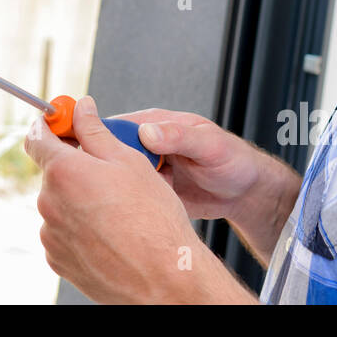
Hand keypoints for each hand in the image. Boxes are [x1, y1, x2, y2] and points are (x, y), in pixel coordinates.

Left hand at [25, 96, 250, 303]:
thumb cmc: (152, 219)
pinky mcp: (58, 260)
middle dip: (75, 168)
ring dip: (79, 200)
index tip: (60, 123)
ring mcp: (51, 235)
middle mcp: (49, 203)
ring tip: (116, 211)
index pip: (36, 137)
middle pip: (53, 173)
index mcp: (63, 171)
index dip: (48, 125)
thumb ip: (95, 131)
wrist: (163, 278)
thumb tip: (81, 108)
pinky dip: (80, 228)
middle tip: (109, 174)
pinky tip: (110, 233)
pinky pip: (64, 233)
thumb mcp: (128, 161)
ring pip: (60, 204)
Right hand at [116, 107, 300, 262]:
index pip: (116, 126)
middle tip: (102, 185)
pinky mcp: (152, 192)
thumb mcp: (209, 145)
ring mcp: (148, 170)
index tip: (90, 153)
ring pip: (117, 177)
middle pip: (110, 153)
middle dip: (103, 168)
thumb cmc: (233, 160)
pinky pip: (131, 197)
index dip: (98, 137)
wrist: (246, 193)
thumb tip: (147, 132)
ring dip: (114, 189)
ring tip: (115, 202)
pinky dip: (127, 204)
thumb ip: (179, 136)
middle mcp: (147, 146)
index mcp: (157, 124)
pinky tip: (130, 212)